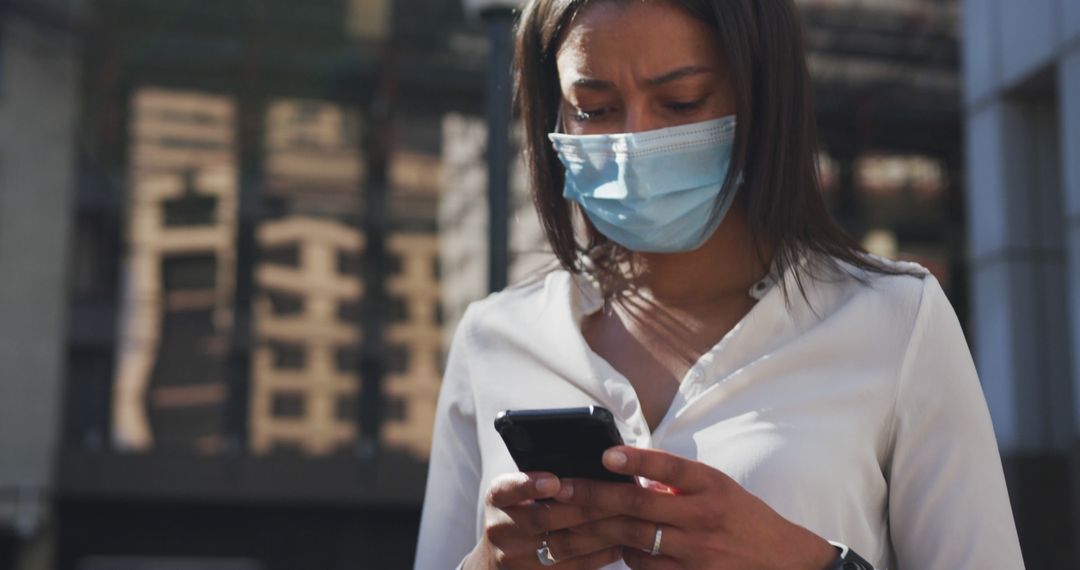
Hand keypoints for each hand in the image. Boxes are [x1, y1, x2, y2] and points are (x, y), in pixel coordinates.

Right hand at [464, 471, 622, 569]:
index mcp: (497, 499)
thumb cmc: (520, 513)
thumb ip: (544, 481)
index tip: (555, 482)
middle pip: (546, 518)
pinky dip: (602, 554)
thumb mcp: (518, 493)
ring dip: (602, 531)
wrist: (498, 561)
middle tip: (622, 494)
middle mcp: (501, 529)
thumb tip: (595, 465)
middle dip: (588, 506)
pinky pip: (576, 566)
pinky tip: (622, 541)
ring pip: (566, 545)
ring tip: (630, 517)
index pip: (509, 488)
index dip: (530, 485)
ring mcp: (516, 559)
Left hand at [553, 447, 838, 569]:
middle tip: (559, 491)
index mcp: (710, 485)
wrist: (785, 563)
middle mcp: (703, 517)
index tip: (605, 455)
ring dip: (597, 531)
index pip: (669, 467)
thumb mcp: (717, 488)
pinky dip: (624, 556)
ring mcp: (697, 553)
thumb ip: (676, 481)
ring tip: (566, 521)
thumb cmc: (743, 518)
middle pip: (637, 507)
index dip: (636, 461)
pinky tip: (607, 547)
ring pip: (633, 541)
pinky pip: (645, 568)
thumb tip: (628, 474)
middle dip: (592, 498)